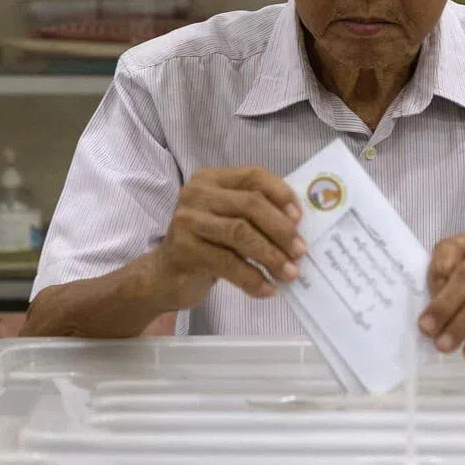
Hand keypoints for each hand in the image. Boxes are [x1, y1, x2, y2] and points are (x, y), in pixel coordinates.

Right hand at [155, 166, 305, 309]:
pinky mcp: (184, 249)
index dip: (281, 194)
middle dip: (281, 229)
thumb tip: (298, 224)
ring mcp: (188, 219)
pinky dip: (252, 278)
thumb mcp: (229, 220)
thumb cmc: (207, 245)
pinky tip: (267, 289)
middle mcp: (197, 193)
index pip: (254, 175)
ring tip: (289, 274)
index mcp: (212, 179)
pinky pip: (228, 263)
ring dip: (271, 255)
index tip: (300, 218)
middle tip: (300, 252)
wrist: (164, 276)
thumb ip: (255, 214)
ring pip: (241, 232)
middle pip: (251, 204)